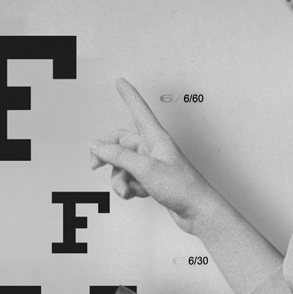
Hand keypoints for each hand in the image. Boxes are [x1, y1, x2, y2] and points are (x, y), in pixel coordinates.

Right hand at [88, 78, 213, 233]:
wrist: (197, 212)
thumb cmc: (181, 187)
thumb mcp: (144, 169)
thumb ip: (117, 156)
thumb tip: (96, 146)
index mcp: (156, 138)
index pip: (139, 109)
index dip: (128, 95)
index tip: (120, 81)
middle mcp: (154, 148)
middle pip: (121, 143)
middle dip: (108, 156)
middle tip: (95, 166)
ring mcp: (153, 165)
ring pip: (123, 165)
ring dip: (119, 178)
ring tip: (126, 191)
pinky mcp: (153, 180)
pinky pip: (131, 178)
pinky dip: (128, 187)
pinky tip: (136, 195)